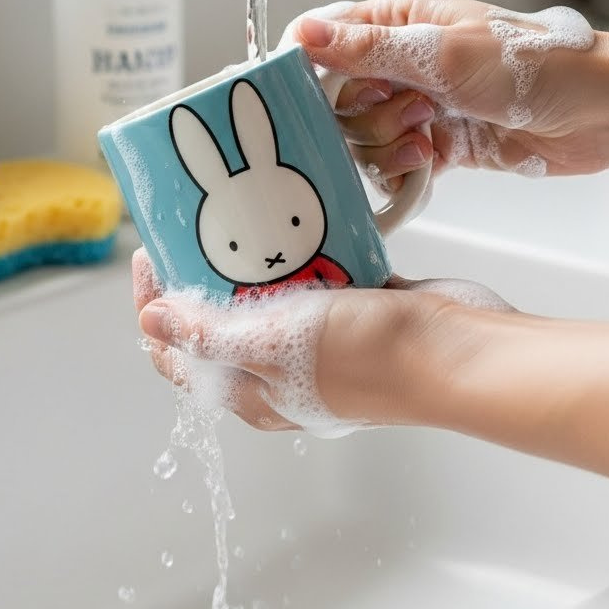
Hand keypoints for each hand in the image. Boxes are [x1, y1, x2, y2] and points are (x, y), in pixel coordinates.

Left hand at [133, 248, 497, 432]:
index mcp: (253, 392)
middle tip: (191, 227)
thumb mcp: (273, 343)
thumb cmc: (370, 358)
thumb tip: (151, 322)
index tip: (151, 255)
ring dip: (251, 261)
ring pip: (268, 297)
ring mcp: (321, 341)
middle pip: (220, 324)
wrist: (457, 349)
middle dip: (199, 277)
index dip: (155, 309)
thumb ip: (211, 335)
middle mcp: (281, 372)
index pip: (180, 356)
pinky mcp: (357, 309)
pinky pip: (317, 276)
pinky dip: (304, 251)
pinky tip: (296, 219)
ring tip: (237, 215)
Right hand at [289, 0, 608, 180]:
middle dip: (362, 114)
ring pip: (363, 135)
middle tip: (406, 108)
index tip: (306, 96)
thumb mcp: (440, 53)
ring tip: (426, 133)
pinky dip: (402, 169)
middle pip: (339, 97)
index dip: (309, 68)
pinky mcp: (435, 143)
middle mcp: (404, 60)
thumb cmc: (529, 66)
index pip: (326, 38)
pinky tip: (428, 160)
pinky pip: (392, 164)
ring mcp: (419, 103)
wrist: (590, 113)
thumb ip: (367, 49)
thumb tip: (304, 33)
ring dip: (387, 142)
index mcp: (399, 20)